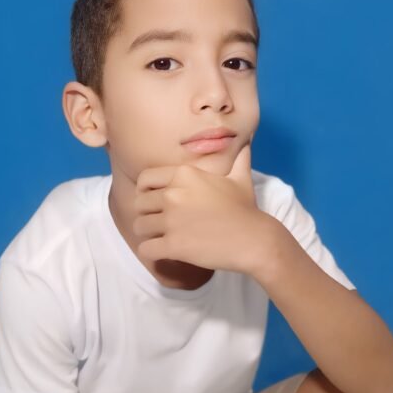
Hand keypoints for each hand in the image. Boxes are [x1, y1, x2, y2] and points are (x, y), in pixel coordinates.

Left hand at [133, 140, 269, 273]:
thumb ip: (237, 158)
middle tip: (159, 223)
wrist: (254, 239)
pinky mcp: (174, 245)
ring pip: (139, 226)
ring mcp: (172, 221)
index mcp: (184, 175)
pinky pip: (145, 249)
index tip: (154, 202)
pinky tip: (162, 253)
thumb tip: (246, 139)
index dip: (145, 192)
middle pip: (139, 204)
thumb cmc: (246, 209)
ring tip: (160, 238)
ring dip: (148, 234)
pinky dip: (151, 252)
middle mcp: (173, 194)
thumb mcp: (241, 177)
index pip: (144, 179)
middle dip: (147, 214)